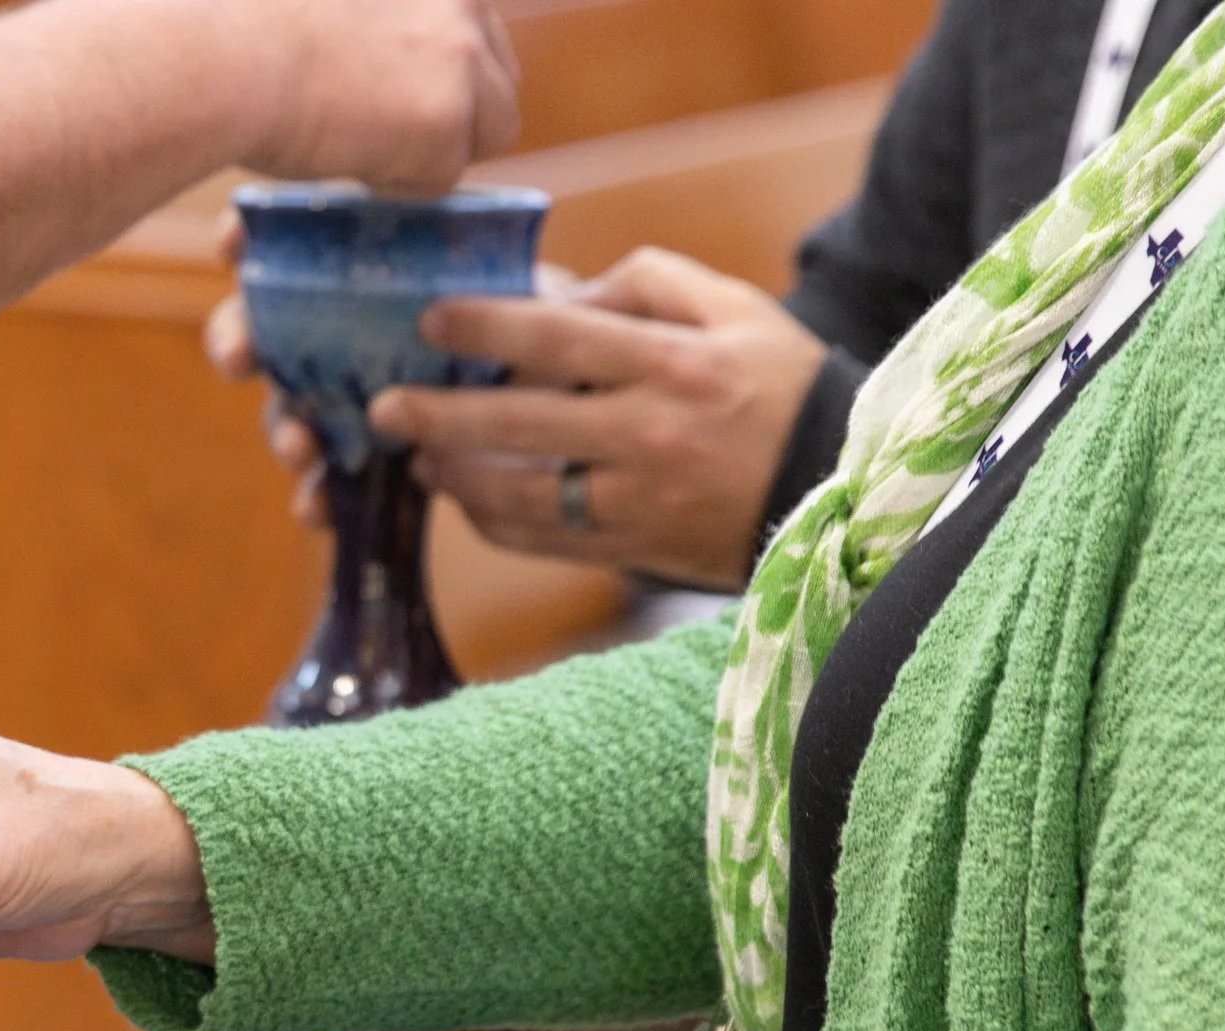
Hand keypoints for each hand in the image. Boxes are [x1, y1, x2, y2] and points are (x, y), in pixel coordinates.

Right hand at [201, 232, 579, 531]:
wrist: (549, 408)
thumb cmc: (530, 328)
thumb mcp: (527, 292)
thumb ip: (505, 280)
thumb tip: (526, 278)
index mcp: (360, 274)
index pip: (286, 243)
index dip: (245, 238)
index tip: (230, 245)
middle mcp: (333, 333)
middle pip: (263, 329)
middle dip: (237, 340)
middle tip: (238, 359)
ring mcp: (337, 400)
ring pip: (288, 411)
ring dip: (284, 430)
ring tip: (300, 449)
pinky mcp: (358, 460)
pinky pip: (324, 480)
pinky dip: (314, 497)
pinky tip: (317, 510)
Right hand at [239, 0, 520, 194]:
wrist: (225, 58)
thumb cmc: (238, 28)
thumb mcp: (324, 6)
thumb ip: (367, 21)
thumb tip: (370, 68)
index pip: (470, 28)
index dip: (436, 69)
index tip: (394, 93)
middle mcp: (462, 0)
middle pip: (499, 77)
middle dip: (455, 114)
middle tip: (386, 134)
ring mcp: (462, 56)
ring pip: (493, 128)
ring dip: (436, 150)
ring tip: (361, 145)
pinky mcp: (448, 115)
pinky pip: (445, 177)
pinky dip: (399, 183)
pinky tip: (346, 157)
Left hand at [375, 248, 827, 588]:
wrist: (841, 488)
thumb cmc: (779, 384)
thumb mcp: (732, 308)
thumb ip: (643, 285)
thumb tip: (551, 289)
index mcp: (678, 364)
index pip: (563, 340)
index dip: (487, 328)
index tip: (429, 320)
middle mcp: (654, 435)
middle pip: (522, 425)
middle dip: (440, 416)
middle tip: (383, 407)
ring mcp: (641, 501)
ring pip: (522, 496)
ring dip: (457, 479)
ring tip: (416, 458)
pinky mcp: (634, 551)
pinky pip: (544, 542)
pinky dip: (495, 522)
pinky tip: (466, 499)